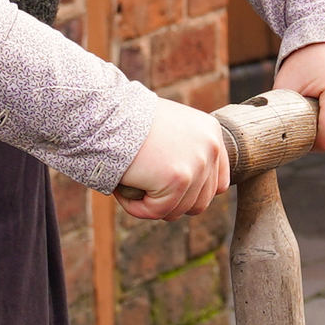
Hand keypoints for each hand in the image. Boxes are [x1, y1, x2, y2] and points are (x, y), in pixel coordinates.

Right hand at [112, 99, 228, 222]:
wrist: (107, 113)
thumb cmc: (129, 120)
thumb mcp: (168, 128)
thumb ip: (185, 151)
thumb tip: (188, 184)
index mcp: (212, 133)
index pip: (217, 183)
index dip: (191, 194)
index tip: (168, 191)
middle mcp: (211, 147)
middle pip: (200, 202)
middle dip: (171, 202)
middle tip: (145, 191)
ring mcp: (197, 164)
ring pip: (179, 210)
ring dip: (153, 206)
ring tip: (133, 187)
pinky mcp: (178, 179)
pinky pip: (157, 211)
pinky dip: (137, 208)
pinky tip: (124, 190)